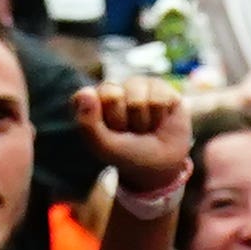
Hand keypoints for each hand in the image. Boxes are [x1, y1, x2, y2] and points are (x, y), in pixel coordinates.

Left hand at [76, 73, 193, 195]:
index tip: (109, 134)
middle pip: (112, 95)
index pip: (87, 97)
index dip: (100, 121)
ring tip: (146, 128)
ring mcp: (134, 85)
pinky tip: (160, 121)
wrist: (164, 164)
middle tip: (129, 132)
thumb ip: (87, 125)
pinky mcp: (158, 86)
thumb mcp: (104, 147)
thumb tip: (86, 92)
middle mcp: (112, 89)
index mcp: (92, 101)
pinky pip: (158, 98)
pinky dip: (160, 117)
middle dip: (122, 120)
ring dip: (143, 122)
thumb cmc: (130, 154)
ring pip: (137, 99)